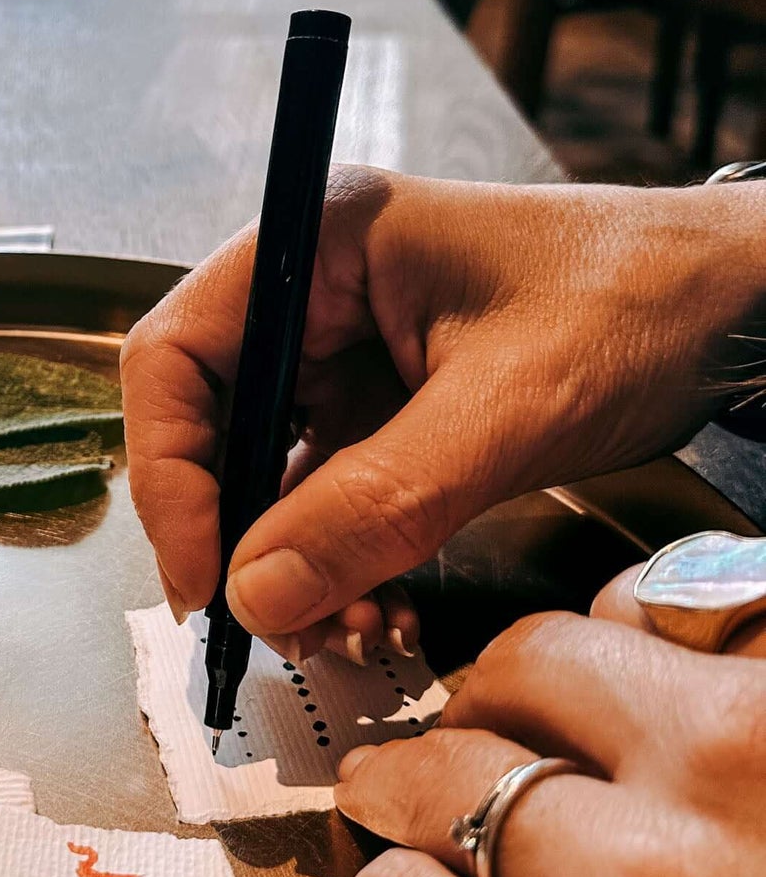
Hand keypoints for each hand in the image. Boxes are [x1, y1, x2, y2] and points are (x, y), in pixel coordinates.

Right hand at [120, 168, 765, 659]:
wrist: (745, 307)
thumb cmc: (642, 302)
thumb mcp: (509, 408)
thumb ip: (378, 502)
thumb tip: (254, 595)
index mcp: (320, 244)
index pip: (175, 357)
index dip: (169, 474)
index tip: (203, 579)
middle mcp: (314, 295)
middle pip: (209, 425)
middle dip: (235, 537)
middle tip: (269, 626)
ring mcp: (346, 353)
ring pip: (264, 474)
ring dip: (289, 565)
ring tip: (344, 632)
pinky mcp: (383, 408)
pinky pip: (326, 496)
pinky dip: (340, 562)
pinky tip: (380, 608)